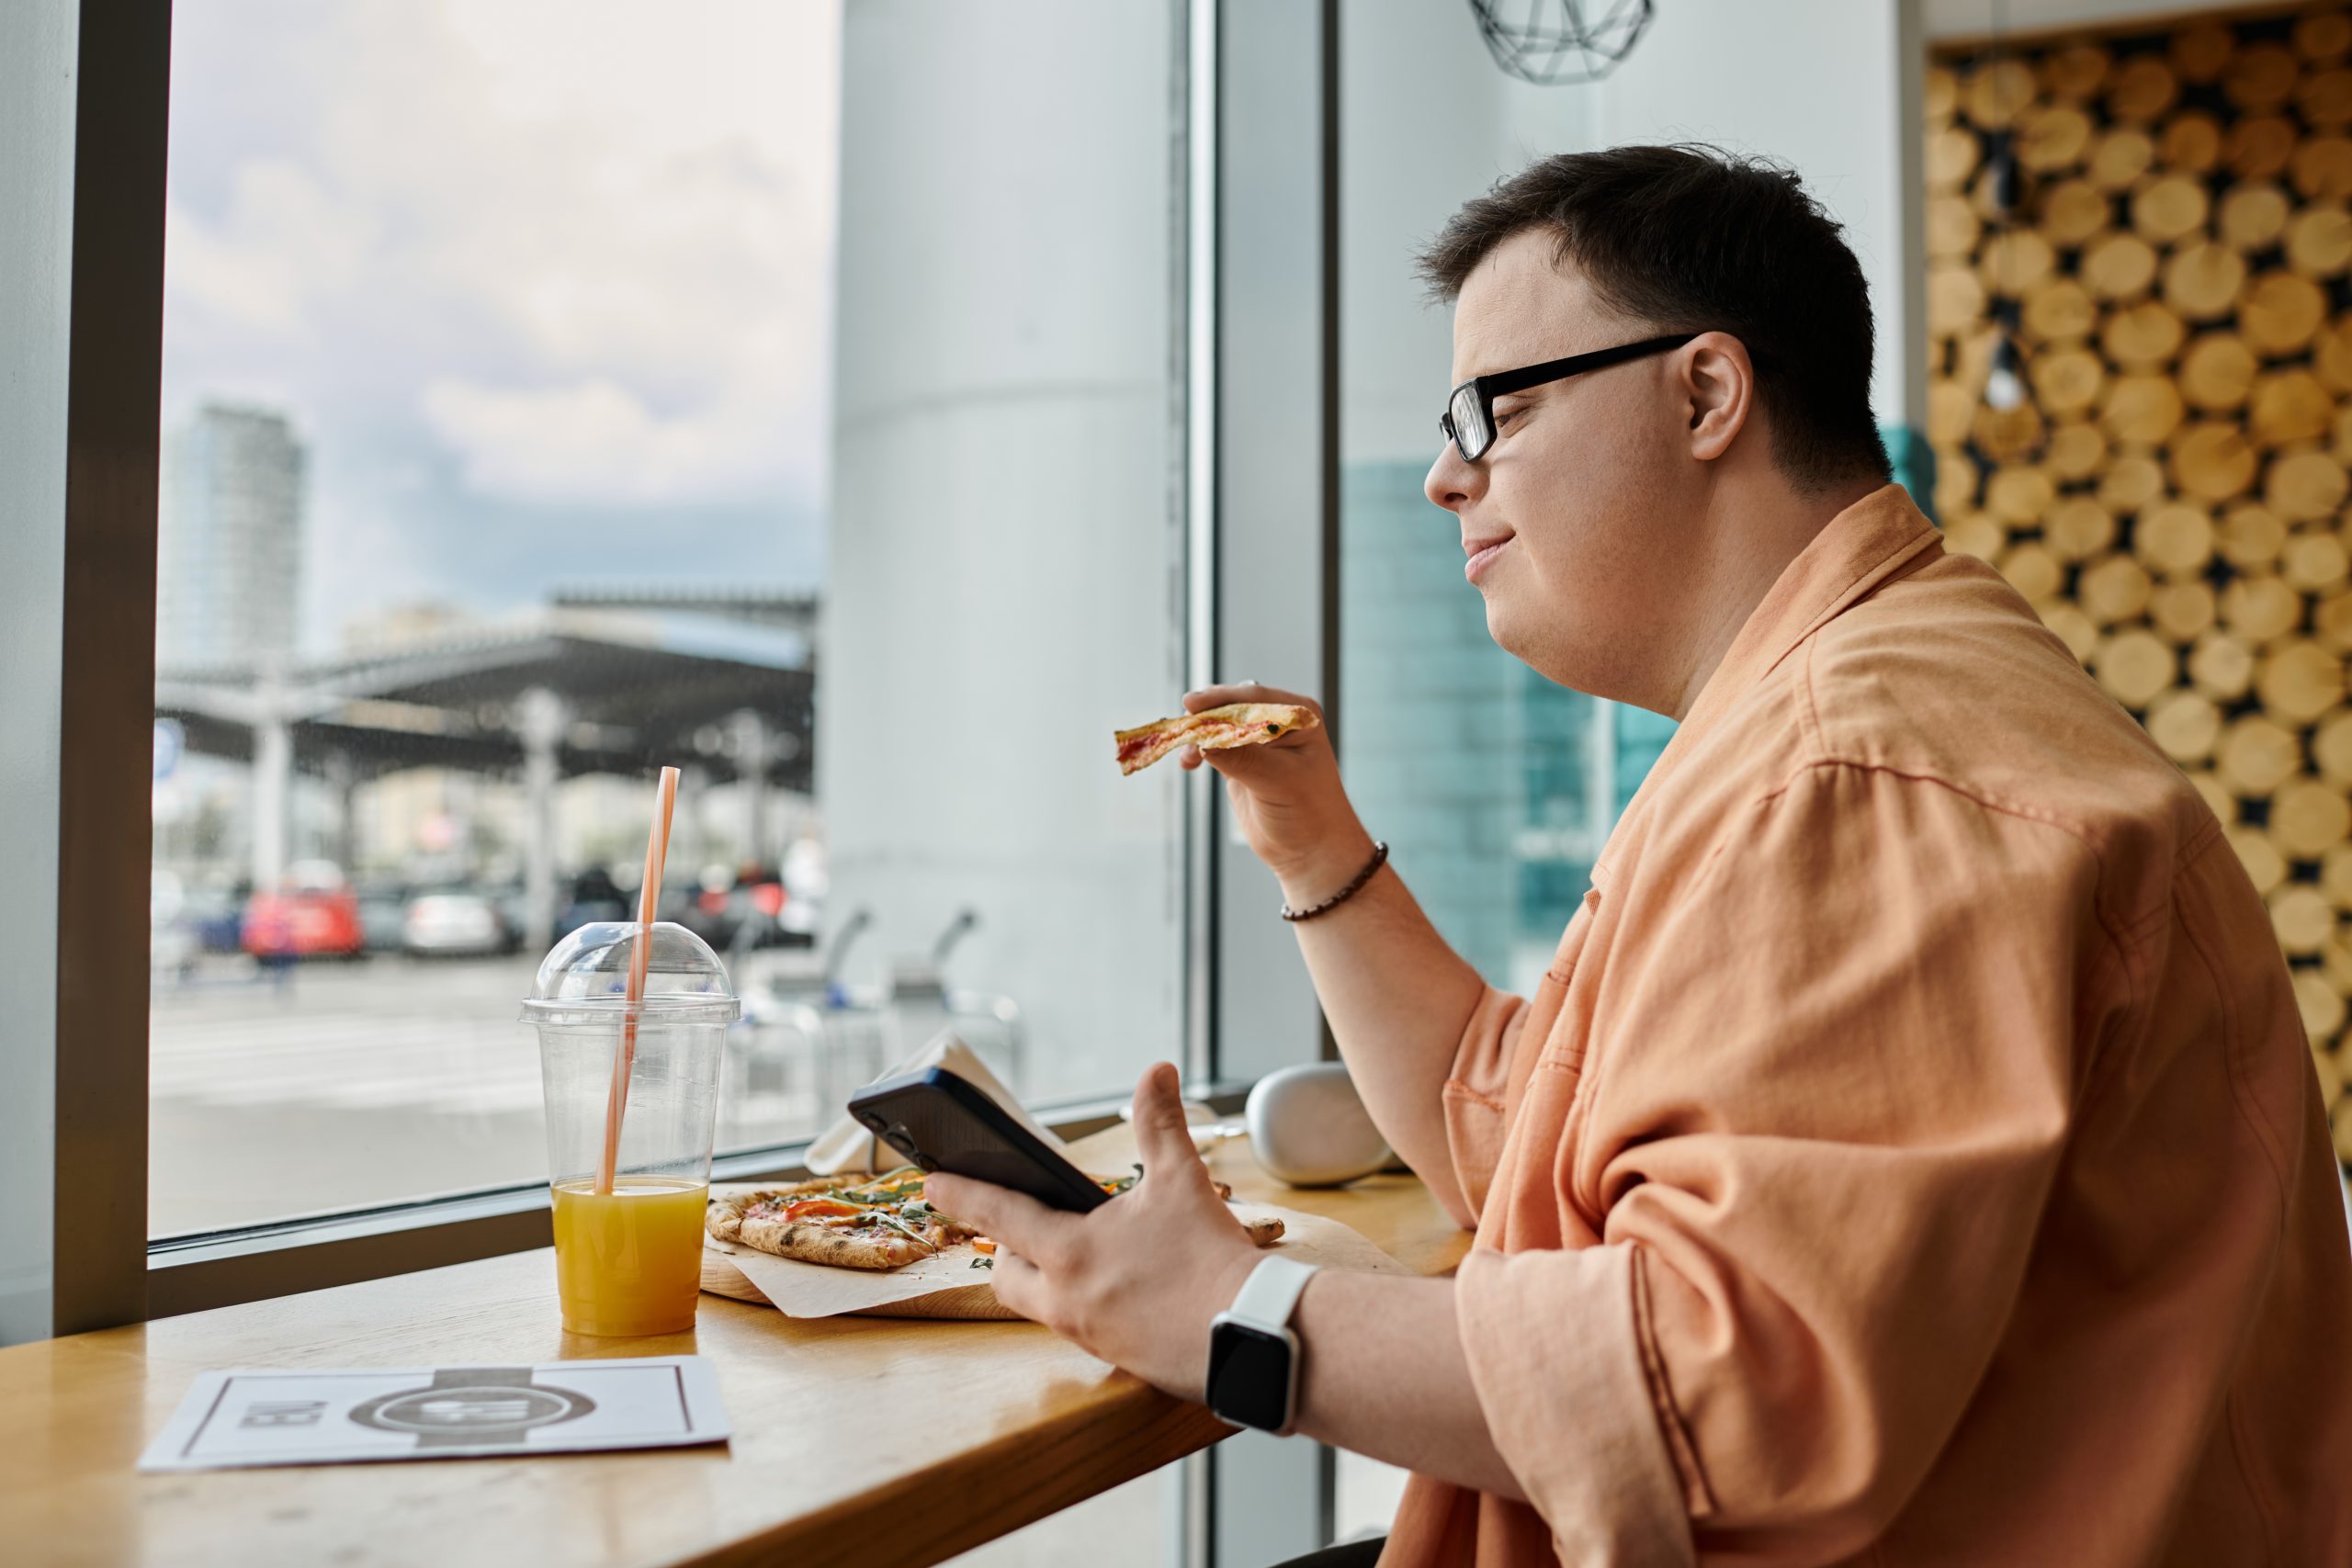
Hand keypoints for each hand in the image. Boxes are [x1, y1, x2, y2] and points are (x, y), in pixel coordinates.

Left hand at [923, 1063, 1262, 1398]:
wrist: (1251, 1335)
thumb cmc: (1209, 1260)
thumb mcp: (1181, 1181)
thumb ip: (1160, 1123)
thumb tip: (1155, 1072)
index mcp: (1069, 1253)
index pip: (999, 1215)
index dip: (962, 1193)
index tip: (931, 1183)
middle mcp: (1067, 1300)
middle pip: (1007, 1275)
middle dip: (1005, 1250)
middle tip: (1023, 1229)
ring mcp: (1089, 1336)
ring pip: (1042, 1306)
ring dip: (1047, 1279)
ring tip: (1079, 1254)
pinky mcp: (1116, 1360)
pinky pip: (1081, 1329)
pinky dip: (1086, 1304)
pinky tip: (1120, 1289)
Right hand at [1178, 682, 1374, 899]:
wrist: (1310, 851)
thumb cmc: (1309, 813)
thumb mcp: (1277, 781)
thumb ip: (1242, 758)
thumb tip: (1204, 739)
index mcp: (1298, 717)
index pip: (1253, 698)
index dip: (1221, 698)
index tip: (1191, 703)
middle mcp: (1278, 723)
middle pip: (1232, 707)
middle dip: (1206, 716)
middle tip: (1183, 727)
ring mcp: (1258, 742)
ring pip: (1218, 725)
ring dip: (1199, 734)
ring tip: (1188, 757)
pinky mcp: (1241, 761)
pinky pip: (1212, 745)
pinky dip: (1197, 750)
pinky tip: (1189, 762)